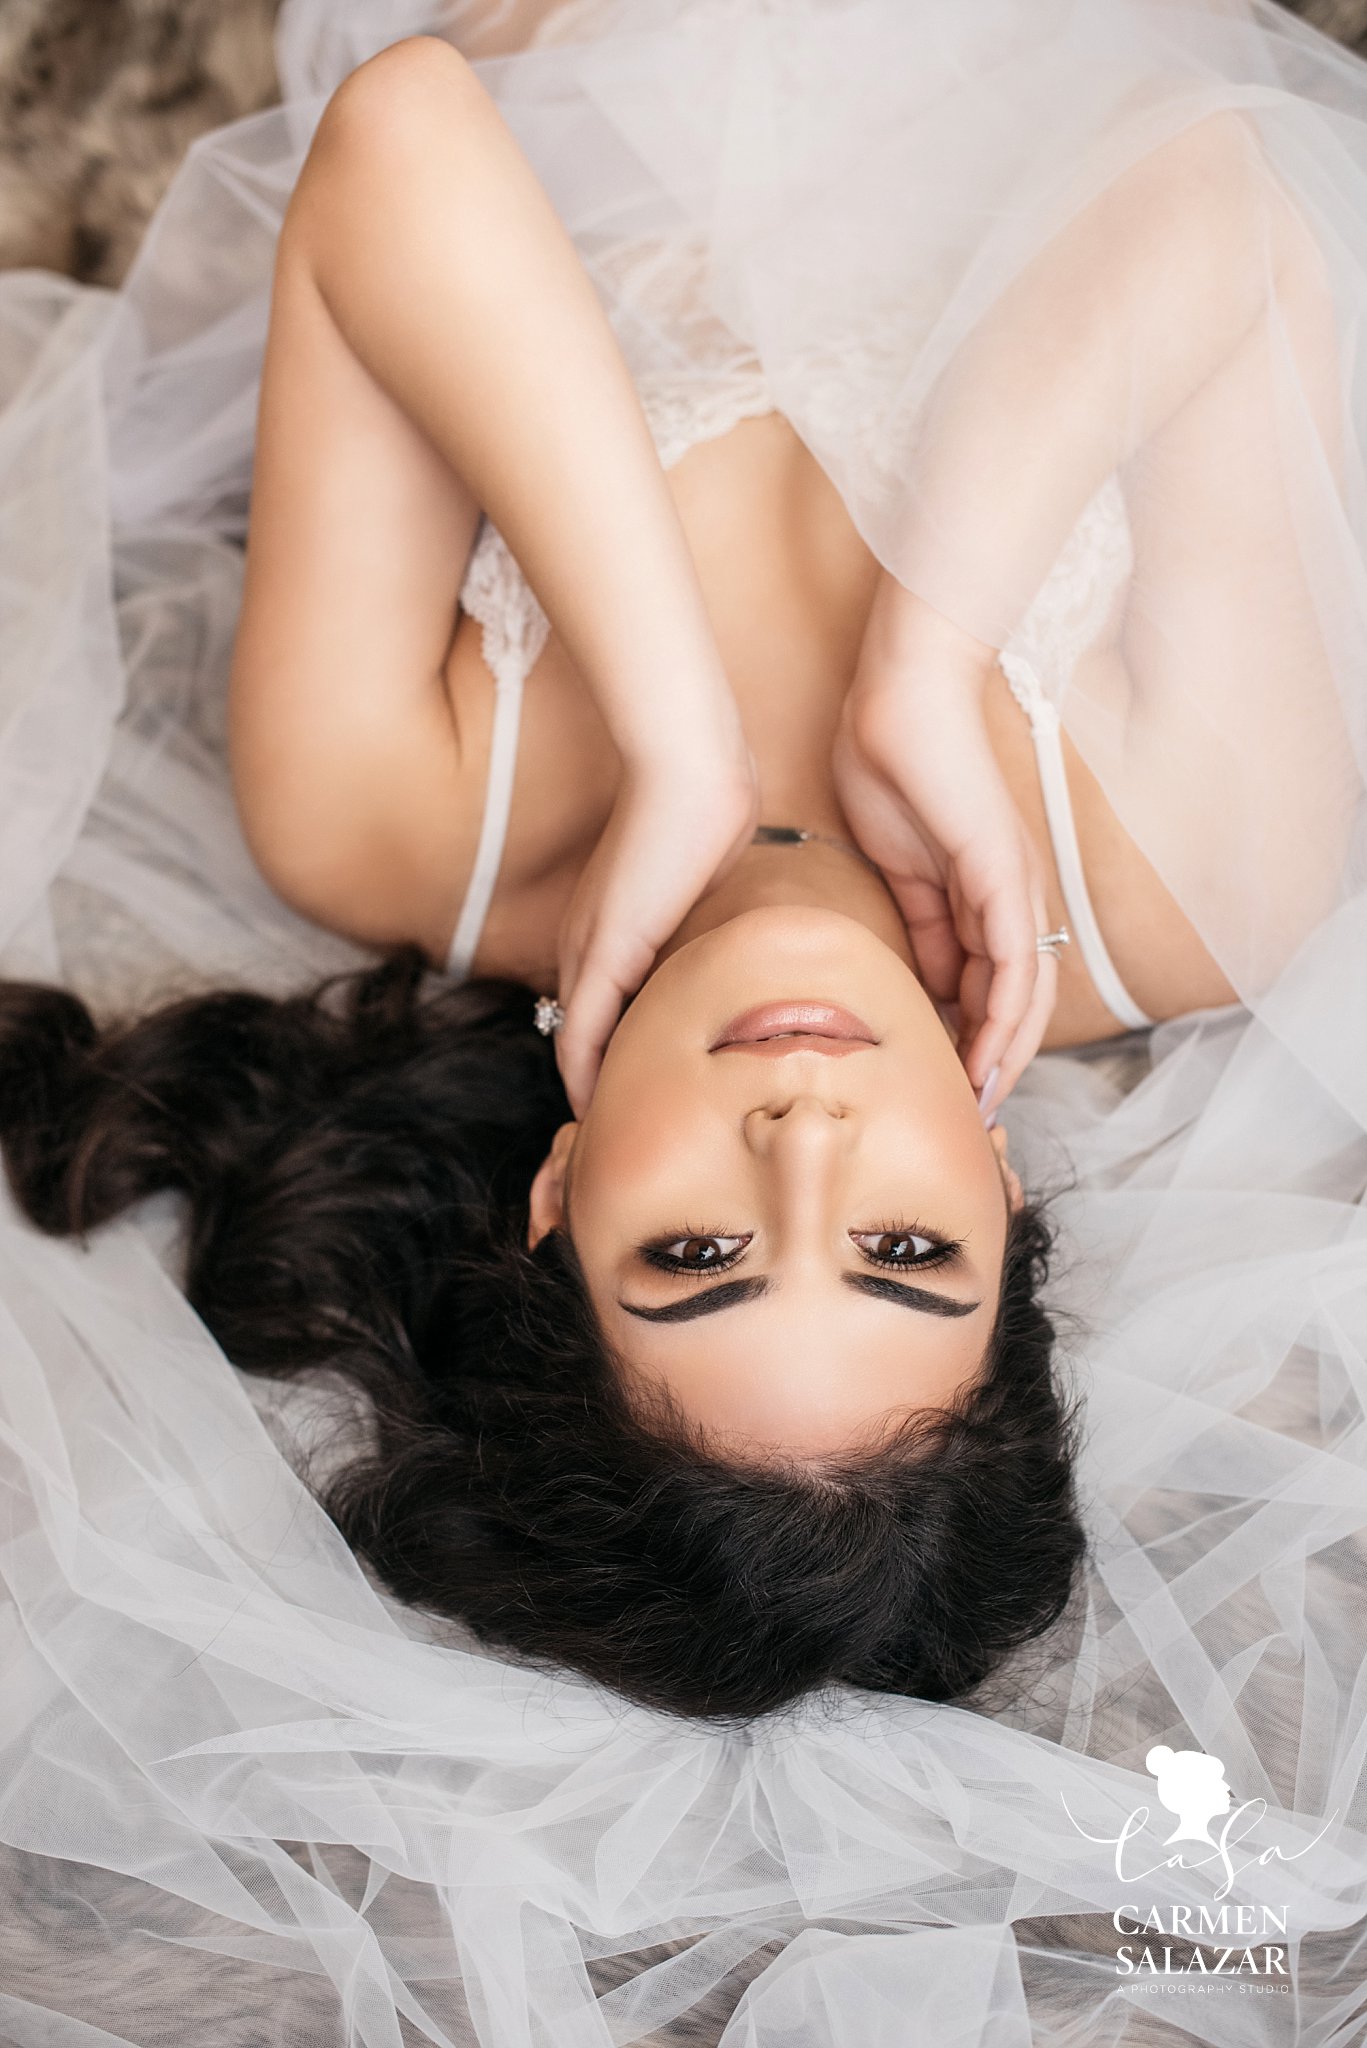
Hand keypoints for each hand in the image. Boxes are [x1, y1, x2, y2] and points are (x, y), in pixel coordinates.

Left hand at [554, 745, 758, 1114]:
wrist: (691, 770)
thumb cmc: (705, 812)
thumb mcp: (696, 882)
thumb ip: (697, 920)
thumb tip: (728, 951)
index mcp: (606, 927)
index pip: (598, 1008)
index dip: (609, 1055)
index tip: (630, 1097)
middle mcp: (585, 941)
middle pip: (580, 1031)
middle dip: (595, 1082)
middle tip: (613, 1135)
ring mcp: (588, 946)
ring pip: (576, 1039)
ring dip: (587, 1088)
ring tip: (603, 1137)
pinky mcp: (603, 951)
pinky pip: (582, 1029)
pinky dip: (584, 1072)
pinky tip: (593, 1108)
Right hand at [833, 577, 1055, 1104]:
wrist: (898, 700)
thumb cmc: (891, 766)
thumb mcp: (902, 868)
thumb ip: (923, 925)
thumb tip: (931, 982)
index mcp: (985, 893)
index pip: (993, 985)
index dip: (975, 1040)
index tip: (945, 1086)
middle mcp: (1013, 897)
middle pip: (1022, 1003)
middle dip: (997, 1063)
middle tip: (969, 1115)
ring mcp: (1015, 888)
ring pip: (1029, 996)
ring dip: (1005, 1057)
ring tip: (979, 1104)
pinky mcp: (1004, 877)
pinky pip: (1016, 967)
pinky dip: (1004, 1022)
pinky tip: (981, 1059)